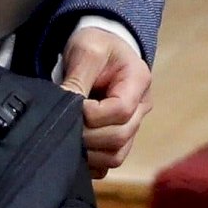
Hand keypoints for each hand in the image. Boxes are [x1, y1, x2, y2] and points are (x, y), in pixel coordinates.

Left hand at [60, 26, 150, 177]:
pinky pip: (108, 162)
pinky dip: (91, 162)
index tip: (75, 105)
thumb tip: (67, 108)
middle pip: (120, 137)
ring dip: (89, 152)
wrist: (99, 51)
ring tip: (69, 137)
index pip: (121, 111)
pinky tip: (75, 149)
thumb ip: (78, 78)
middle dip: (88, 135)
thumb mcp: (86, 50)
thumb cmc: (95, 45)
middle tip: (66, 124)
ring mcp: (132, 126)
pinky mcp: (120, 139)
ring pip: (116, 155)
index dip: (94, 115)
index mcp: (138, 81)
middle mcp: (141, 108)